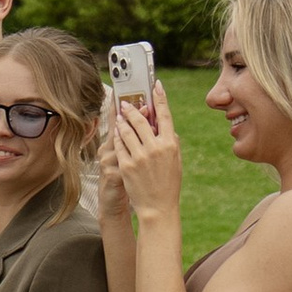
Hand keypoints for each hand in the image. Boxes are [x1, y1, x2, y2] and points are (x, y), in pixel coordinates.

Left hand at [111, 91, 182, 220]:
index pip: (165, 115)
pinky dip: (117, 136)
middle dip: (132, 108)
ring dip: (122, 120)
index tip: (156, 84)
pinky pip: (119, 144)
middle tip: (126, 101)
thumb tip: (165, 126)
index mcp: (170, 145)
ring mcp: (139, 156)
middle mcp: (155, 148)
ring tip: (120, 115)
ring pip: (126, 130)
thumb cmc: (168, 183)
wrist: (157, 207)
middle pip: (141, 119)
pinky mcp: (126, 164)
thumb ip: (170, 142)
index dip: (160, 98)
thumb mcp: (175, 161)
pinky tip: (117, 132)